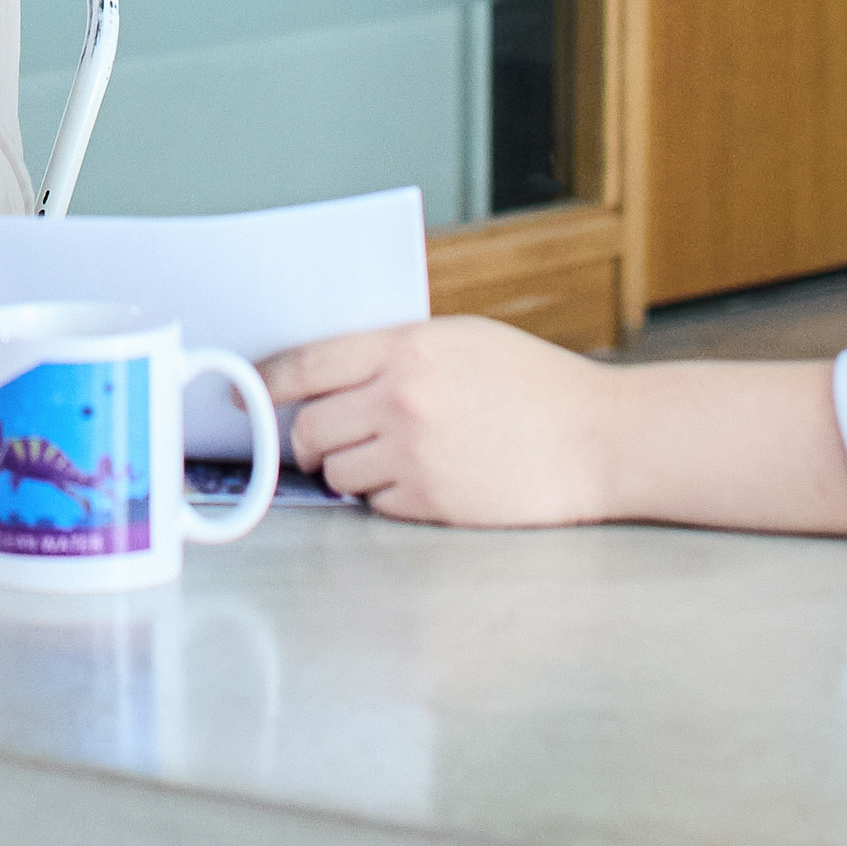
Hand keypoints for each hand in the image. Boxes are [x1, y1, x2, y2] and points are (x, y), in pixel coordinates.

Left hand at [264, 316, 618, 526]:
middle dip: (306, 441)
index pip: (305, 364)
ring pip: (336, 472)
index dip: (264, 384)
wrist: (600, 439)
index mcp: (407, 348)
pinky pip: (376, 505)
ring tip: (392, 459)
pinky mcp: (431, 502)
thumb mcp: (463, 340)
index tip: (247, 397)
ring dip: (349, 471)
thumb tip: (332, 374)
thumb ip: (397, 351)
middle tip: (322, 443)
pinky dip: (386, 498)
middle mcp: (401, 399)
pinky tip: (425, 481)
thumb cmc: (537, 386)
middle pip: (309, 428)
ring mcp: (414, 454)